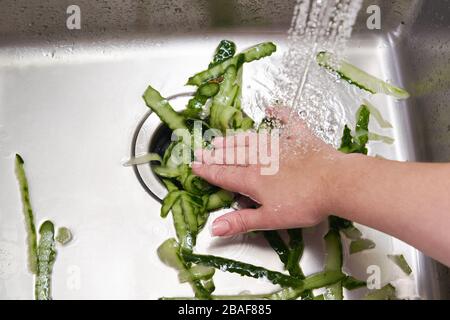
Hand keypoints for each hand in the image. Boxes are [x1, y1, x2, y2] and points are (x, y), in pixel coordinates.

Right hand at [192, 107, 344, 235]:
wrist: (335, 183)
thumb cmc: (304, 203)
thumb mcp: (270, 218)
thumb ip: (241, 221)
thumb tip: (214, 228)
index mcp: (253, 179)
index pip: (224, 174)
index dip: (208, 171)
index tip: (194, 165)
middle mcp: (261, 159)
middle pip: (233, 155)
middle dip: (216, 155)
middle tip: (202, 150)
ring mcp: (280, 145)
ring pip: (251, 140)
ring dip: (234, 140)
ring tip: (221, 139)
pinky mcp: (300, 138)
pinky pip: (287, 121)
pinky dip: (280, 114)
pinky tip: (271, 107)